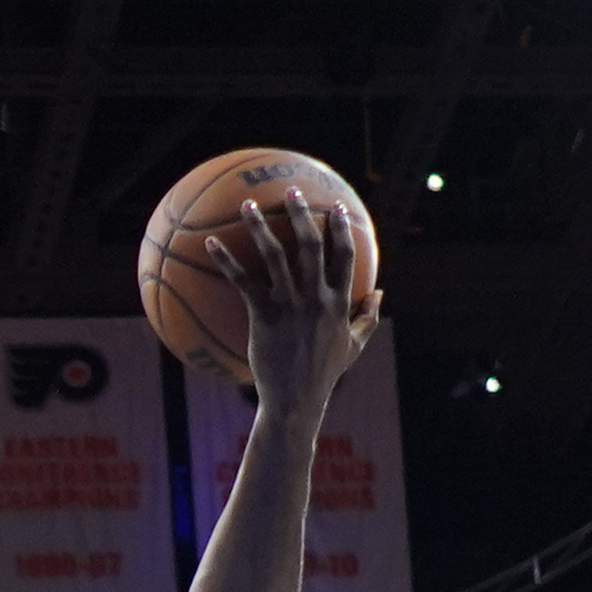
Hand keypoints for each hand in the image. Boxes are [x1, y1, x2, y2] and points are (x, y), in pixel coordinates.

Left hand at [195, 195, 378, 406]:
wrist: (296, 401)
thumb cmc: (324, 374)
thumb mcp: (354, 346)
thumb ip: (368, 317)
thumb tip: (381, 293)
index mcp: (338, 302)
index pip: (345, 256)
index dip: (342, 229)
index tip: (337, 208)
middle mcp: (315, 298)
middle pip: (310, 245)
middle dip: (302, 213)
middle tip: (291, 190)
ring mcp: (288, 305)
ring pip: (274, 255)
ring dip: (260, 225)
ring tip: (248, 204)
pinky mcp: (263, 315)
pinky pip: (242, 281)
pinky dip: (225, 260)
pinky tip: (210, 243)